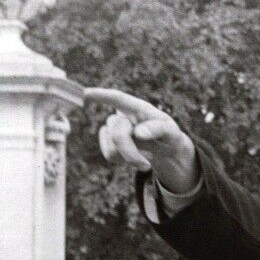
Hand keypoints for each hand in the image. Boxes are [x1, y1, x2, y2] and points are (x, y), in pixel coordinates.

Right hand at [84, 88, 201, 193]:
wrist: (166, 150)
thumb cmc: (169, 136)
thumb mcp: (173, 132)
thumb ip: (159, 129)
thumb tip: (138, 132)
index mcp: (138, 108)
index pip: (118, 99)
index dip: (102, 96)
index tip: (86, 93)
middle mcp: (123, 116)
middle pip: (117, 134)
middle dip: (130, 153)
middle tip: (147, 166)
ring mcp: (115, 129)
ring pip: (111, 147)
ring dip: (129, 159)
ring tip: (146, 160)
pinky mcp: (110, 143)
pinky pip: (109, 155)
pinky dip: (123, 161)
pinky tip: (135, 158)